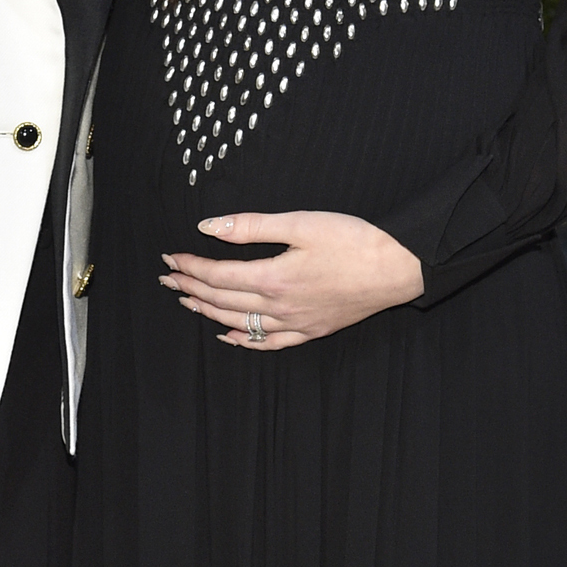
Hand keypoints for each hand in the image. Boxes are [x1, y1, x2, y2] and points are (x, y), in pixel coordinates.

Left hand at [162, 209, 423, 349]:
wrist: (399, 267)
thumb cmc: (354, 240)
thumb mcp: (300, 223)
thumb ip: (251, 226)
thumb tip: (208, 226)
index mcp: (272, 278)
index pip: (216, 276)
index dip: (190, 267)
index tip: (170, 257)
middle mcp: (278, 307)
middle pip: (221, 301)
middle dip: (190, 289)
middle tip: (168, 279)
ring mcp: (295, 324)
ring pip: (239, 324)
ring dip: (208, 313)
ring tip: (187, 302)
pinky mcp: (312, 330)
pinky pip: (269, 343)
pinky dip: (244, 341)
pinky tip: (228, 336)